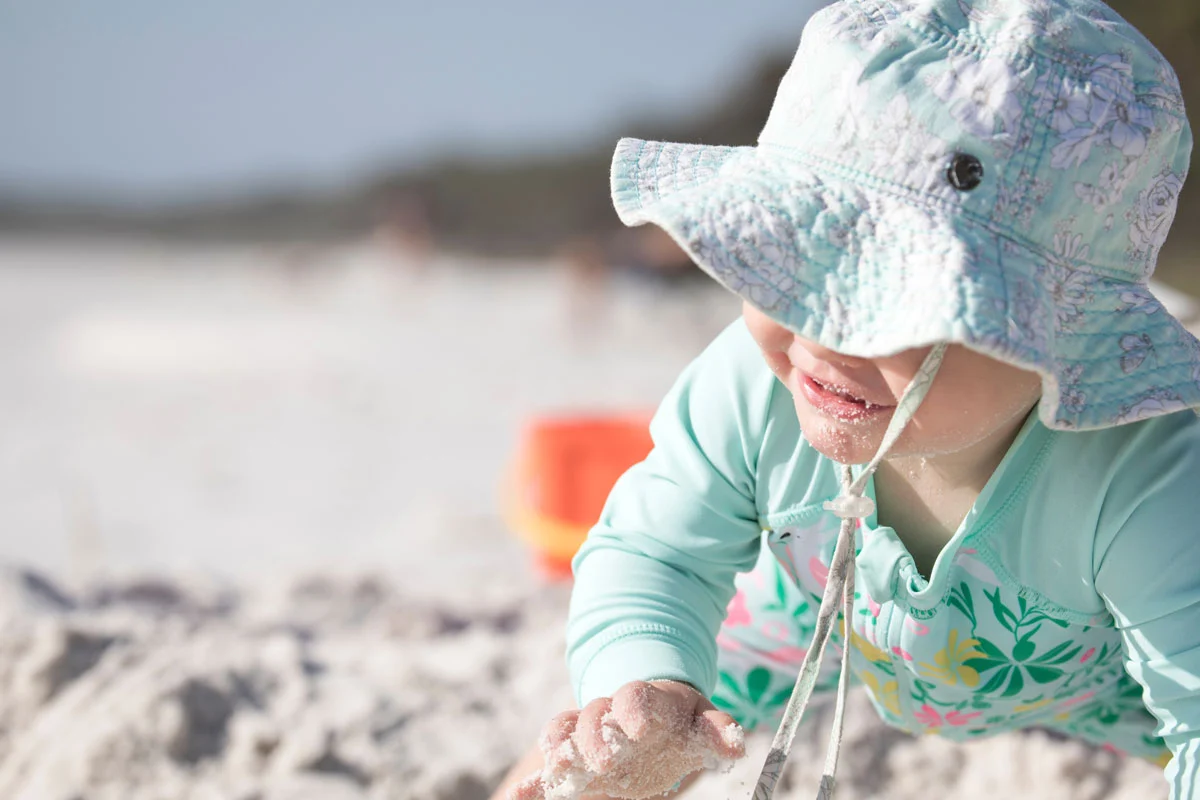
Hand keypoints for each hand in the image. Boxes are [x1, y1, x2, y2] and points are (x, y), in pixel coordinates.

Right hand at [508, 680, 744, 799]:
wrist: (647, 721)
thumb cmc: (679, 724)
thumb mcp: (700, 724)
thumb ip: (717, 731)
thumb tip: (736, 743)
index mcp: (644, 701)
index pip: (636, 695)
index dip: (634, 706)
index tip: (637, 726)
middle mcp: (609, 714)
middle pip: (595, 716)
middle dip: (595, 735)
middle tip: (604, 761)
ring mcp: (587, 736)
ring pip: (566, 733)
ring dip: (561, 749)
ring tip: (559, 769)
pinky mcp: (571, 762)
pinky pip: (546, 767)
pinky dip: (532, 782)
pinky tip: (520, 796)